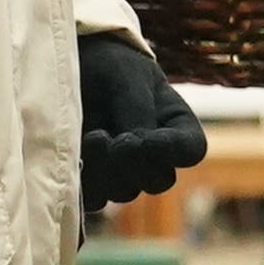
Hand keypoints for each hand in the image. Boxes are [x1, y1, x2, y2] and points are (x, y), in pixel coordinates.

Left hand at [78, 32, 210, 210]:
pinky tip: (73, 154)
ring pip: (123, 191)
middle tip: (106, 138)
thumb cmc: (107, 64)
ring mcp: (124, 172)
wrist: (72, 65)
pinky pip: (93, 199)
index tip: (144, 138)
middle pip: (158, 180)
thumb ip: (136, 110)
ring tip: (88, 137)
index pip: (190, 151)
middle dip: (132, 164)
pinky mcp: (93, 181)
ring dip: (103, 171)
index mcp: (176, 126)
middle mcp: (155, 156)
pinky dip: (82, 182)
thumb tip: (132, 149)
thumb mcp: (126, 76)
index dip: (170, 151)